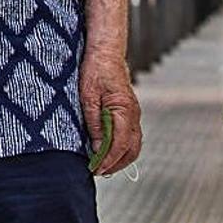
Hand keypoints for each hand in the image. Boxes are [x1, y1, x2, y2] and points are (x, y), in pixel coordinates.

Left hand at [80, 45, 141, 175]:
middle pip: (131, 150)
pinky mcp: (130, 112)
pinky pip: (131, 136)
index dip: (108, 160)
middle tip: (97, 171)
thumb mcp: (88, 96)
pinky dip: (121, 148)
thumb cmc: (95, 70)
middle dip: (115, 164)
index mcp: (124, 110)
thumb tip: (97, 148)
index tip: (95, 169)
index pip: (120, 145)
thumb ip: (94, 123)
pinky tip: (107, 150)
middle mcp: (134, 114)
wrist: (105, 51)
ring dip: (120, 158)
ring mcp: (134, 113)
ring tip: (102, 165)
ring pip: (133, 145)